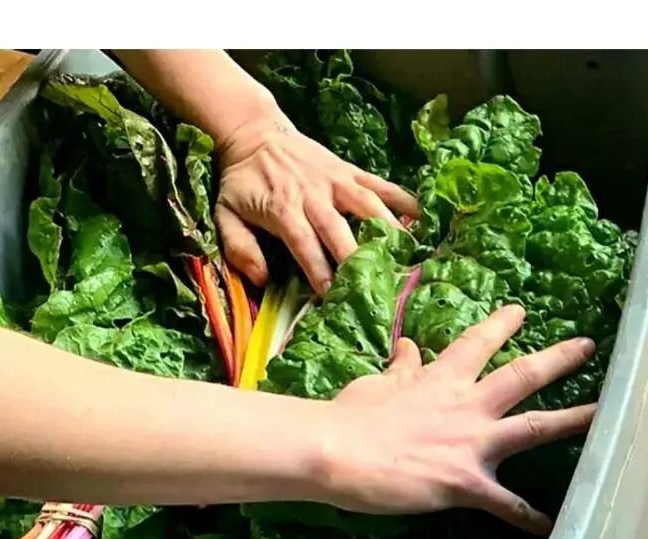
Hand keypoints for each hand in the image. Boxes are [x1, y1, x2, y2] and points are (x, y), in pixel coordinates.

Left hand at [215, 112, 417, 293]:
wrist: (254, 132)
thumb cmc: (243, 182)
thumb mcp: (225, 213)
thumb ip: (240, 248)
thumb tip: (262, 279)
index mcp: (283, 209)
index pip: (305, 244)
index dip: (320, 272)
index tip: (333, 297)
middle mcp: (313, 195)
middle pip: (340, 230)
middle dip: (358, 260)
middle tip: (377, 286)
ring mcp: (336, 181)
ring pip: (367, 205)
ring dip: (389, 231)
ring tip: (408, 257)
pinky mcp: (350, 171)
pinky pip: (381, 185)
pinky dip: (403, 201)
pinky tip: (422, 221)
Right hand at [321, 305, 596, 533]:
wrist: (334, 450)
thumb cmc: (349, 418)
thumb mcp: (375, 384)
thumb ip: (400, 370)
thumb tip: (408, 348)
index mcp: (441, 379)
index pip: (477, 343)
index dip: (501, 325)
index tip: (521, 311)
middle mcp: (467, 404)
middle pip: (522, 374)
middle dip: (558, 359)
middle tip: (587, 346)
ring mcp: (472, 443)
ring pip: (535, 427)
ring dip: (573, 421)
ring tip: (605, 416)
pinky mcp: (466, 482)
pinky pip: (506, 504)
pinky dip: (529, 517)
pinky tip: (552, 527)